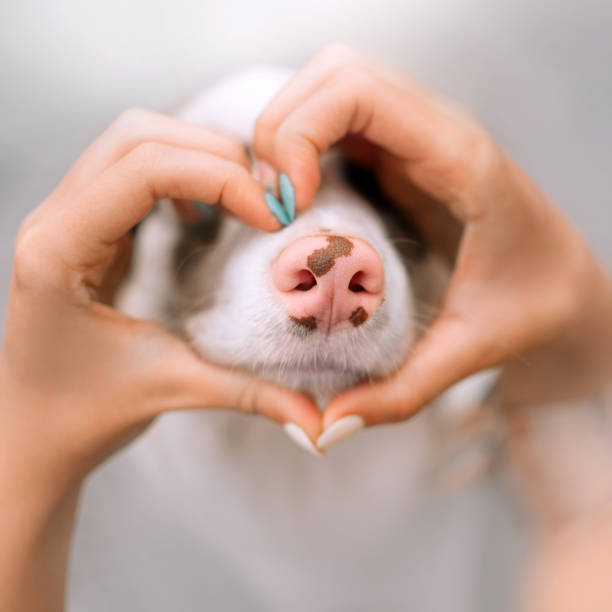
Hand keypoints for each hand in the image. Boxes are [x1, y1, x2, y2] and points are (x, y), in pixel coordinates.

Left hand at [0, 109, 320, 501]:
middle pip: (137, 136)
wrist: (35, 428)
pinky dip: (180, 174)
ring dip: (198, 156)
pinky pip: (131, 170)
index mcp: (60, 251)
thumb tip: (318, 418)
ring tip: (243, 197)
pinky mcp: (86, 227)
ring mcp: (66, 218)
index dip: (218, 180)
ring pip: (133, 142)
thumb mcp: (170, 390)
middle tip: (264, 200)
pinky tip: (202, 213)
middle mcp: (55, 221)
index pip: (142, 170)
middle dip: (213, 155)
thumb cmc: (82, 412)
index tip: (271, 218)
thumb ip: (250, 392)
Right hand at [254, 44, 611, 441]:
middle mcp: (438, 130)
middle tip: (275, 203)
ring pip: (331, 84)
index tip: (288, 204)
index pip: (360, 92)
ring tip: (282, 200)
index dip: (300, 133)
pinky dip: (301, 142)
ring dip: (287, 130)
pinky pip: (338, 117)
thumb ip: (399, 393)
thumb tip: (325, 428)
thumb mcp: (473, 351)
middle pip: (336, 72)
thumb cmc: (534, 304)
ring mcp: (417, 135)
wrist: (565, 282)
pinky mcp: (401, 150)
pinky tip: (299, 197)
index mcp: (461, 160)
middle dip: (281, 127)